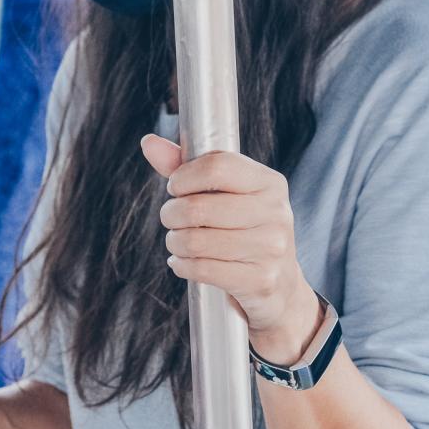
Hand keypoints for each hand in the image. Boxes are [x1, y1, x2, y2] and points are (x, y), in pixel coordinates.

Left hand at [141, 135, 323, 366]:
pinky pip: (202, 269)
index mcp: (270, 183)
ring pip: (196, 241)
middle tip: (171, 219)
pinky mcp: (261, 280)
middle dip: (172, 214)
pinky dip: (182, 266)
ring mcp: (272, 248)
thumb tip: (148, 142)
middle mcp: (276, 213)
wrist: (280, 286)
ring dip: (175, 242)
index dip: (184, 177)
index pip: (217, 166)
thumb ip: (185, 168)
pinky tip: (183, 263)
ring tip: (177, 242)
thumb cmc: (243, 230)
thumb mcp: (223, 195)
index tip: (175, 188)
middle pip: (199, 206)